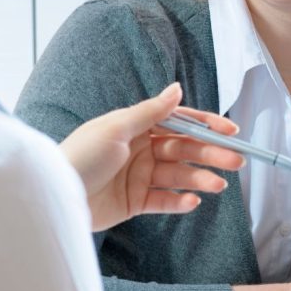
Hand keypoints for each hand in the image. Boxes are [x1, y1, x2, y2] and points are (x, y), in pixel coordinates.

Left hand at [60, 83, 244, 231]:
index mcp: (136, 127)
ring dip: (200, 178)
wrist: (54, 197)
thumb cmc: (80, 156)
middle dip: (211, 154)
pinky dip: (180, 201)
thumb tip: (177, 88)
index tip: (231, 131)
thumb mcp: (116, 128)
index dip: (206, 126)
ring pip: (178, 176)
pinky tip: (193, 201)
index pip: (179, 122)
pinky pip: (164, 200)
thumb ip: (150, 111)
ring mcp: (139, 177)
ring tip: (218, 185)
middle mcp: (140, 150)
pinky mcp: (135, 202)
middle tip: (236, 161)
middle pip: (184, 150)